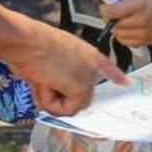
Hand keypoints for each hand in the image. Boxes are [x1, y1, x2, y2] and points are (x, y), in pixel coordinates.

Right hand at [7, 22, 128, 114]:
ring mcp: (87, 78)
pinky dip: (49, 102)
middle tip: (41, 79)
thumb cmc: (29, 44)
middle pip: (79, 97)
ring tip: (42, 78)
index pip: (105, 65)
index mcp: (85, 52)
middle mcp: (91, 65)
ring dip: (50, 99)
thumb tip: (47, 85)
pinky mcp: (81, 90)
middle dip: (57, 97)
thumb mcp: (46, 56)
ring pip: (70, 106)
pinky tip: (45, 82)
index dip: (115, 75)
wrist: (26, 40)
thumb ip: (56, 72)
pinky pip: (63, 111)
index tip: (125, 82)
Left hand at [106, 0, 151, 46]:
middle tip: (112, 11)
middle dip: (109, 18)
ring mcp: (145, 33)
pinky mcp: (148, 41)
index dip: (104, 9)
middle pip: (114, 25)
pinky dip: (123, 35)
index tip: (105, 5)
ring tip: (121, 18)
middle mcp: (142, 21)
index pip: (113, 12)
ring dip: (116, 27)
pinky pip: (127, 42)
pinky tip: (128, 26)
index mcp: (140, 4)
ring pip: (119, 35)